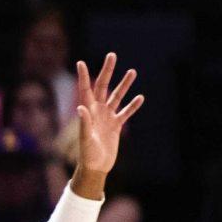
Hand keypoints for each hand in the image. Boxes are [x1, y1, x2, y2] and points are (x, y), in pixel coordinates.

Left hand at [69, 53, 142, 182]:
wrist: (96, 166)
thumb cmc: (87, 154)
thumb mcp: (85, 139)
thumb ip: (83, 123)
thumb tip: (81, 108)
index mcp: (87, 111)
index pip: (85, 89)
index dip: (83, 76)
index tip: (81, 62)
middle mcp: (97, 110)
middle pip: (103, 86)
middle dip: (107, 71)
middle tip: (112, 55)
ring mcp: (107, 117)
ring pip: (117, 96)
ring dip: (124, 85)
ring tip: (132, 71)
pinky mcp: (116, 125)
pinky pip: (126, 112)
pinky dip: (132, 106)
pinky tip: (140, 97)